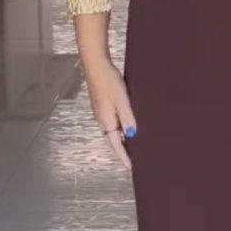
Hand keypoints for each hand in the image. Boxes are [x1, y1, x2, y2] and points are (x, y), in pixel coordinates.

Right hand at [82, 55, 135, 170]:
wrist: (96, 64)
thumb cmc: (109, 81)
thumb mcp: (122, 100)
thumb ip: (127, 118)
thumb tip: (131, 135)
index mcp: (106, 121)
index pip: (115, 144)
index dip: (123, 155)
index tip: (131, 166)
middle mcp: (101, 119)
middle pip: (112, 139)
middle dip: (122, 149)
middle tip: (134, 157)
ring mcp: (100, 112)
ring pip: (112, 130)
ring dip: (120, 138)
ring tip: (133, 144)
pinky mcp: (101, 104)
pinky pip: (111, 122)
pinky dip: (119, 128)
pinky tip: (127, 125)